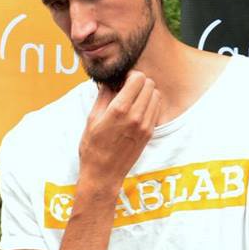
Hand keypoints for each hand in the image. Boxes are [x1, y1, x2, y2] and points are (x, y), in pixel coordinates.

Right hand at [77, 73, 162, 190]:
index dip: (130, 75)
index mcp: (119, 110)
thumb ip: (104, 96)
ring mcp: (145, 125)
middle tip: (127, 89)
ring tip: (132, 100)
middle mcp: (135, 116)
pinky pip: (156, 109)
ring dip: (146, 93)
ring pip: (156, 95)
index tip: (122, 81)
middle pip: (149, 84)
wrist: (103, 174)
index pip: (137, 78)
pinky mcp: (149, 133)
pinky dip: (149, 104)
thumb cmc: (93, 148)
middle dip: (138, 82)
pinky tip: (137, 110)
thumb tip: (110, 80)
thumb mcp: (92, 119)